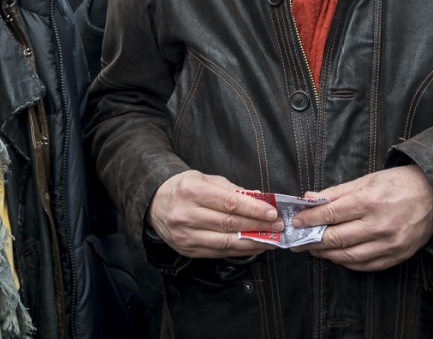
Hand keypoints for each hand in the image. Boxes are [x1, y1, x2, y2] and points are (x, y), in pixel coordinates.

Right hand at [148, 170, 284, 258]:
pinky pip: (218, 252)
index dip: (254, 209)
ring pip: (225, 242)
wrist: (153, 204)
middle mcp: (186, 214)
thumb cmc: (183, 188)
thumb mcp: (205, 179)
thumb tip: (259, 198)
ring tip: (270, 239)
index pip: (229, 203)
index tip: (272, 212)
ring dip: (252, 242)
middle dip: (258, 226)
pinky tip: (253, 246)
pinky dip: (238, 250)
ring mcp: (185, 235)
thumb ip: (232, 190)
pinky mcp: (187, 250)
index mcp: (191, 191)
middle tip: (278, 227)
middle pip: (229, 224)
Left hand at [290, 165, 432, 271]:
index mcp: (369, 201)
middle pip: (336, 238)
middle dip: (312, 240)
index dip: (309, 219)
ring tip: (315, 249)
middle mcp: (378, 225)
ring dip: (327, 254)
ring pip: (348, 256)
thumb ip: (338, 192)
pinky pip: (365, 265)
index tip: (296, 222)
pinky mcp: (396, 256)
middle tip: (299, 240)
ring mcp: (389, 243)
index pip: (330, 214)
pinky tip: (337, 256)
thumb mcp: (368, 180)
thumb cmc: (400, 184)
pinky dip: (347, 262)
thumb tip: (310, 198)